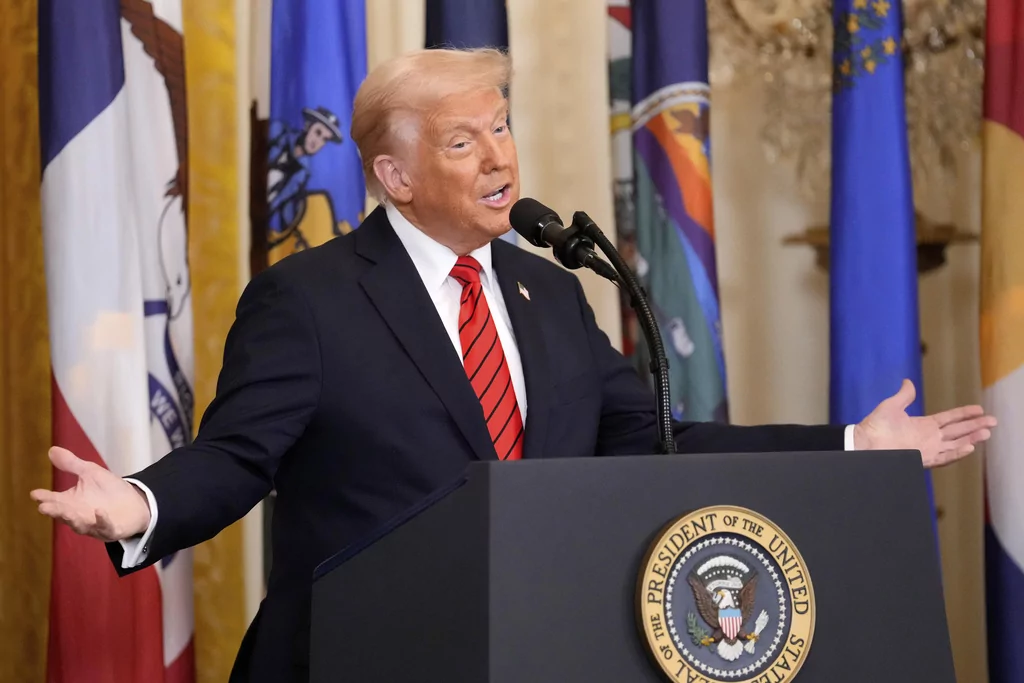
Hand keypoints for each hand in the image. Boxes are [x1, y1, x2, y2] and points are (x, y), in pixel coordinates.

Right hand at [30, 446, 151, 540]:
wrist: (135, 503)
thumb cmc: (108, 490)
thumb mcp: (90, 473)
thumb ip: (71, 464)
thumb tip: (52, 450)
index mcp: (71, 503)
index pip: (54, 500)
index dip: (44, 498)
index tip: (35, 494)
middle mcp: (79, 516)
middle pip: (64, 515)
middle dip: (55, 511)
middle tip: (44, 507)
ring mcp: (94, 525)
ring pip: (80, 525)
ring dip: (73, 520)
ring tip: (66, 513)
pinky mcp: (111, 530)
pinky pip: (106, 527)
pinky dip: (102, 521)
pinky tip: (99, 512)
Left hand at [853, 379, 996, 467]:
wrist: (865, 443)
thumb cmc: (875, 425)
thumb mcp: (892, 405)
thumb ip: (904, 395)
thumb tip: (908, 381)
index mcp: (923, 425)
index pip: (949, 419)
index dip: (964, 414)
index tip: (979, 409)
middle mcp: (929, 437)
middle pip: (958, 431)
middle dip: (975, 426)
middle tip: (993, 421)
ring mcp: (927, 449)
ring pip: (955, 444)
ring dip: (971, 439)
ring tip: (986, 433)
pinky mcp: (923, 459)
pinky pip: (944, 456)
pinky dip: (957, 452)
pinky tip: (969, 447)